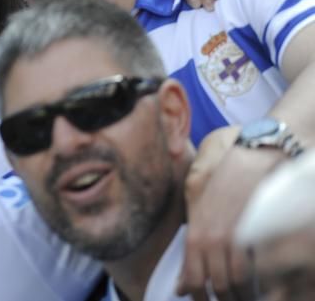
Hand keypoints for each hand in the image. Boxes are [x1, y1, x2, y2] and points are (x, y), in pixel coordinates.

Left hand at [178, 127, 279, 299]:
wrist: (252, 158)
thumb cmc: (222, 179)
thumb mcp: (198, 207)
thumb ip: (192, 247)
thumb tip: (180, 286)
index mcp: (196, 235)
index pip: (193, 281)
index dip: (199, 297)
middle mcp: (211, 239)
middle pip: (216, 287)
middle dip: (225, 300)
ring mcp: (233, 236)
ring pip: (236, 282)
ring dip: (244, 295)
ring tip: (249, 298)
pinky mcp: (254, 232)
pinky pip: (255, 268)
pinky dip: (259, 282)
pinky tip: (263, 285)